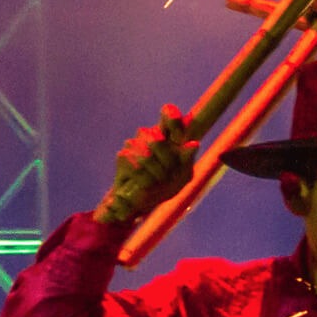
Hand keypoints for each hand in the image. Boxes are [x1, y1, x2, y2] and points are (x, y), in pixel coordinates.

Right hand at [93, 105, 196, 224]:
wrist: (145, 203)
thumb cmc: (167, 184)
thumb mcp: (184, 174)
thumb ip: (188, 159)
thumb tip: (193, 144)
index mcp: (168, 133)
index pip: (168, 113)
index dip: (172, 118)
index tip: (177, 133)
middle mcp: (150, 134)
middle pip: (157, 139)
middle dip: (167, 162)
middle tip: (171, 176)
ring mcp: (134, 143)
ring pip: (146, 155)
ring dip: (157, 174)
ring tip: (159, 182)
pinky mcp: (123, 156)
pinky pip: (136, 167)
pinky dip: (146, 181)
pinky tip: (146, 185)